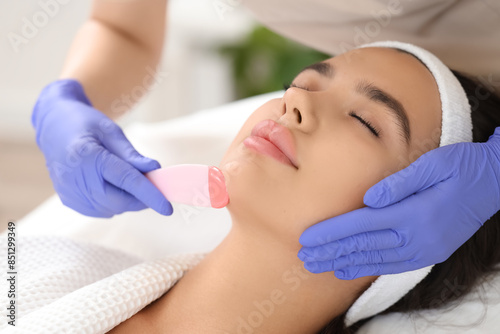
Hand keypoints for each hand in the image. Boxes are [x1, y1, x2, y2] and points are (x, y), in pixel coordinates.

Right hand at [32, 79, 172, 217]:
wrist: (54, 126)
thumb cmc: (86, 124)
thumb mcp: (112, 132)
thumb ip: (132, 155)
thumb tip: (154, 170)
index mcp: (88, 156)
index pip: (126, 181)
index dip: (150, 195)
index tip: (167, 208)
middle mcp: (76, 178)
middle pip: (120, 201)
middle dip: (141, 198)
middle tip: (150, 184)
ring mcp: (70, 192)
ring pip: (112, 209)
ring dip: (127, 200)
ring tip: (125, 178)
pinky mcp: (69, 201)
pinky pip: (101, 211)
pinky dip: (113, 202)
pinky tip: (110, 185)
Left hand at [298, 128, 499, 278]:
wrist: (495, 183)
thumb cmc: (462, 167)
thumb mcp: (434, 164)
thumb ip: (399, 183)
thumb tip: (367, 199)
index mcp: (416, 213)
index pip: (362, 225)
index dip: (332, 233)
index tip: (306, 239)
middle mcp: (419, 237)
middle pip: (364, 247)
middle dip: (331, 252)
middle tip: (303, 257)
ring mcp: (425, 249)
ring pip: (375, 260)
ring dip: (343, 263)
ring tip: (318, 266)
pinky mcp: (429, 252)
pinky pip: (392, 265)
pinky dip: (367, 268)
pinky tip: (348, 270)